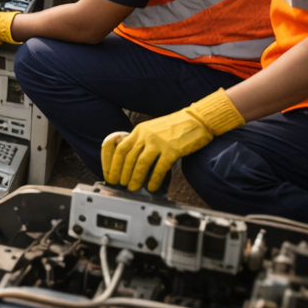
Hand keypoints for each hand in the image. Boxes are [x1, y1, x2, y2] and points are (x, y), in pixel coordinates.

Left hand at [101, 90, 244, 191]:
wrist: (197, 119)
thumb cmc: (175, 126)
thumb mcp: (152, 130)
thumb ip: (142, 142)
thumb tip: (133, 162)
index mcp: (139, 130)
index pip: (119, 148)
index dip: (113, 164)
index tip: (111, 175)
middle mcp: (146, 135)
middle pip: (128, 157)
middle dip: (122, 173)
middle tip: (120, 184)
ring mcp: (159, 142)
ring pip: (141, 163)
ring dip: (135, 177)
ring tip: (133, 188)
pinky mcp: (172, 150)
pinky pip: (160, 167)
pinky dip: (154, 179)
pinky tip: (152, 186)